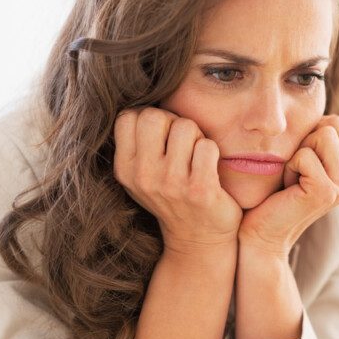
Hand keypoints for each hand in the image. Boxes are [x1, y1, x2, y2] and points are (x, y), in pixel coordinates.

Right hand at [113, 106, 242, 260]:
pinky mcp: (199, 191)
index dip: (151, 118)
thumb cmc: (173, 196)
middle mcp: (143, 176)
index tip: (163, 136)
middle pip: (155, 116)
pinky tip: (210, 168)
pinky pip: (207, 146)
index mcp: (125, 168)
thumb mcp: (143, 173)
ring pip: (185, 126)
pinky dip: (213, 151)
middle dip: (174, 122)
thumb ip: (139, 140)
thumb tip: (146, 98)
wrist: (198, 240)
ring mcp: (171, 185)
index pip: (129, 116)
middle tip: (183, 144)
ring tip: (196, 157)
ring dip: (197, 137)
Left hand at [238, 115, 338, 257]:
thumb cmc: (271, 196)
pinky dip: (289, 167)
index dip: (314, 132)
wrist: (260, 236)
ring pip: (324, 134)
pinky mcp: (326, 192)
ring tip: (292, 178)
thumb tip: (331, 116)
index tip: (301, 161)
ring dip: (298, 152)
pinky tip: (287, 188)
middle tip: (296, 170)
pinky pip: (305, 155)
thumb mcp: (298, 161)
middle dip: (307, 140)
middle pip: (336, 124)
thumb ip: (318, 141)